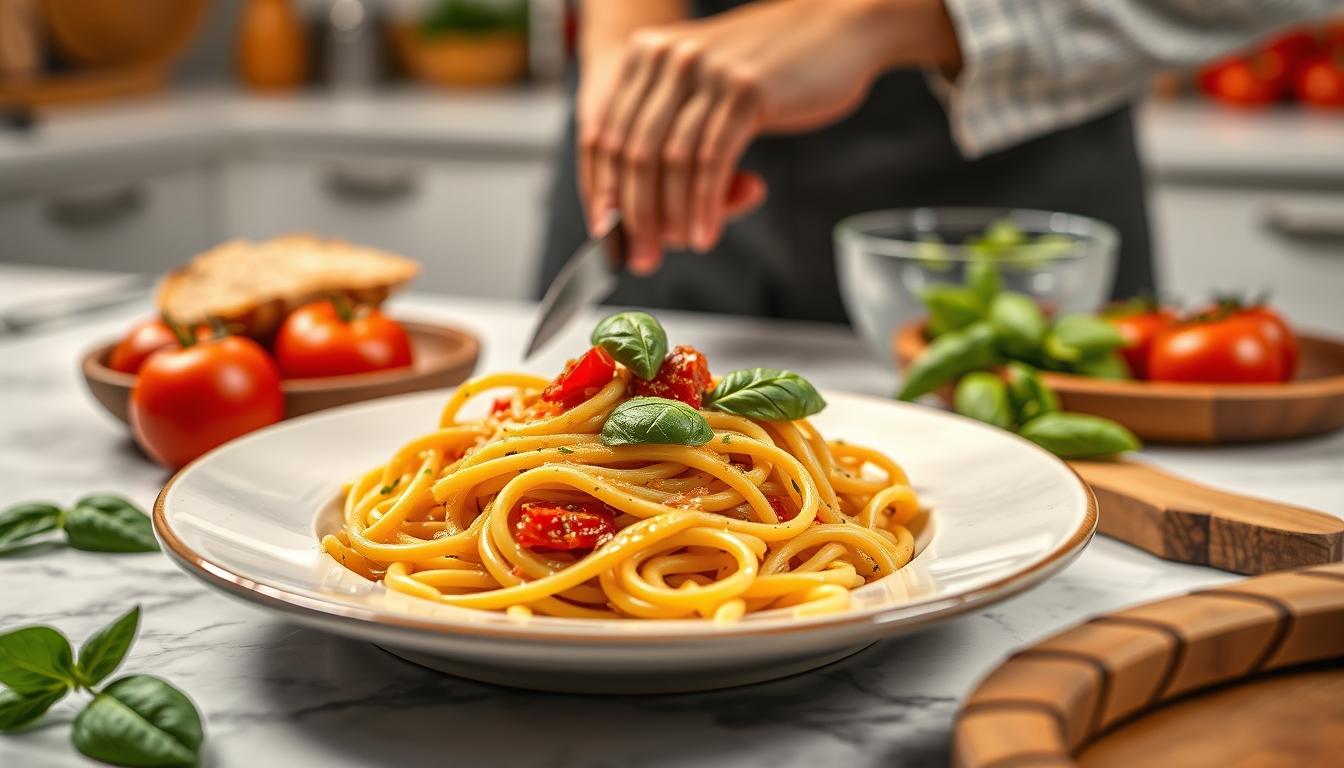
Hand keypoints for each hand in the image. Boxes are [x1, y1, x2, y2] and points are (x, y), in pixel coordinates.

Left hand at [578, 45, 764, 272]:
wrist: (837, 28)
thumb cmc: (773, 67)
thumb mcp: (708, 90)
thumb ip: (677, 136)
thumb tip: (650, 215)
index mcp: (646, 55)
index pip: (604, 134)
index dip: (601, 191)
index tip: (607, 233)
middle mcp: (668, 58)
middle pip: (632, 153)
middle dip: (634, 216)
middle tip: (643, 256)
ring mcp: (707, 72)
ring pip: (671, 161)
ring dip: (671, 217)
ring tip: (680, 247)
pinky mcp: (746, 92)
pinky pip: (712, 162)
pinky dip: (705, 206)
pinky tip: (706, 232)